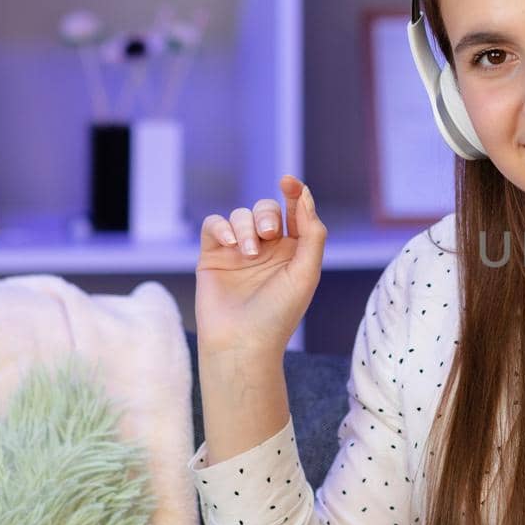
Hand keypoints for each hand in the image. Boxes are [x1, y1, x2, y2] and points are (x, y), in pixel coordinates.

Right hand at [195, 174, 326, 356]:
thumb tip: (306, 196)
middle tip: (270, 235)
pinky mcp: (213, 255)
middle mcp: (267, 248)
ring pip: (240, 215)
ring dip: (246, 227)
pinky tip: (230, 244)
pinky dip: (222, 227)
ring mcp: (238, 250)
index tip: (288, 181)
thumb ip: (312, 234)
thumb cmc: (279, 313)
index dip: (294, 193)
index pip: (295, 212)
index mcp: (294, 251)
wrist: (242, 343)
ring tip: (249, 253)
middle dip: (268, 215)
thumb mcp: (306, 272)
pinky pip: (214, 225)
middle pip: (266, 209)